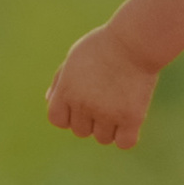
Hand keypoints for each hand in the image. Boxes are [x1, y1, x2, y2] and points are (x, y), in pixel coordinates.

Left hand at [47, 25, 160, 148]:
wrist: (134, 41)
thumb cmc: (104, 45)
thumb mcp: (75, 57)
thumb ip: (60, 80)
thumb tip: (49, 100)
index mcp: (67, 90)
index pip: (57, 119)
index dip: (68, 114)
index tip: (82, 103)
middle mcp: (83, 105)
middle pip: (81, 131)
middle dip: (91, 119)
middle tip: (106, 97)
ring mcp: (107, 113)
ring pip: (103, 138)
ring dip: (110, 127)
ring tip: (120, 104)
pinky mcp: (131, 118)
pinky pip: (124, 142)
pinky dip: (127, 136)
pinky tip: (131, 120)